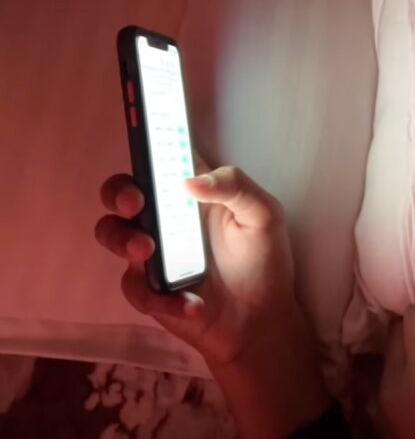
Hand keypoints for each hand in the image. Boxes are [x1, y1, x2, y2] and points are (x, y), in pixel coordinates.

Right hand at [94, 158, 298, 367]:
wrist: (261, 320)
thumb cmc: (264, 260)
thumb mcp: (264, 215)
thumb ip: (235, 186)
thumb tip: (189, 180)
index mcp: (193, 191)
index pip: (162, 157)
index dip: (147, 139)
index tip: (142, 131)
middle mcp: (166, 215)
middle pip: (123, 190)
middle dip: (119, 191)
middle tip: (135, 202)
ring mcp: (152, 251)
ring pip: (111, 232)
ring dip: (122, 238)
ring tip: (146, 252)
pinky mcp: (148, 287)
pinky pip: (135, 287)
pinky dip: (160, 297)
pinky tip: (192, 304)